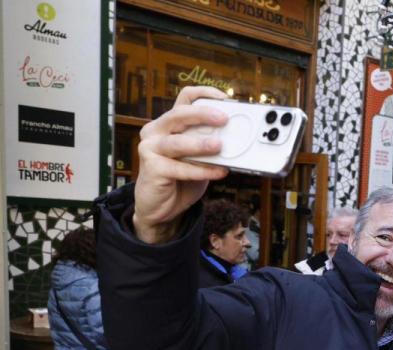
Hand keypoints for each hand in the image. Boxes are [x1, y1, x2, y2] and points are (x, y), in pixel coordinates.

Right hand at [133, 86, 230, 243]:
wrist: (162, 207)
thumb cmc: (181, 178)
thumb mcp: (200, 156)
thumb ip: (210, 143)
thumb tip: (236, 137)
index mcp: (169, 122)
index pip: (185, 98)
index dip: (204, 94)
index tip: (225, 99)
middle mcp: (156, 130)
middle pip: (179, 114)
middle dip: (203, 114)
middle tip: (224, 119)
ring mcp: (150, 148)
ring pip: (177, 142)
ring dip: (200, 144)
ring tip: (219, 146)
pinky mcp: (151, 167)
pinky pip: (180, 168)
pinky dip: (202, 170)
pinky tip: (219, 172)